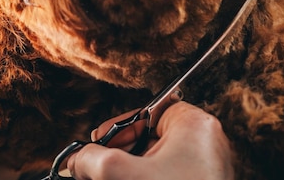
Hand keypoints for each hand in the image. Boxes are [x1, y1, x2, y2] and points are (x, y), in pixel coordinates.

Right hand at [66, 102, 234, 179]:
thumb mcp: (123, 173)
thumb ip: (94, 159)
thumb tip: (77, 159)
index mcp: (193, 124)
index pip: (149, 110)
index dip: (120, 125)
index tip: (101, 141)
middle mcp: (205, 143)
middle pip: (150, 136)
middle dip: (120, 153)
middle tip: (99, 168)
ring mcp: (206, 168)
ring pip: (158, 160)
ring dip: (131, 170)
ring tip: (111, 177)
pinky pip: (169, 174)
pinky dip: (148, 178)